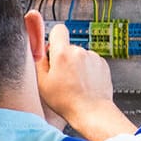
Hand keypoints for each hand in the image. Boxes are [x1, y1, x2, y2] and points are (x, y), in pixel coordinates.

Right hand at [39, 22, 136, 140]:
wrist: (91, 111)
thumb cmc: (67, 101)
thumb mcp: (42, 83)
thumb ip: (39, 61)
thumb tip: (37, 48)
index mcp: (63, 53)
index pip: (58, 30)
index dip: (53, 38)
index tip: (51, 50)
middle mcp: (79, 51)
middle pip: (68, 46)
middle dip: (63, 57)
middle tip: (60, 76)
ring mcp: (93, 57)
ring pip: (79, 55)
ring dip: (76, 65)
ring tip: (73, 83)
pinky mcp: (102, 64)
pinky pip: (90, 62)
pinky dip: (87, 70)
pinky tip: (83, 84)